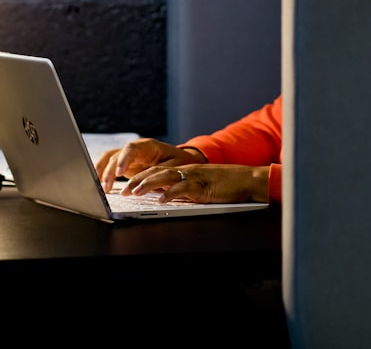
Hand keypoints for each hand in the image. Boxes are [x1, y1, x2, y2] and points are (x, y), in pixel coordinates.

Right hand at [94, 138, 205, 192]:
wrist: (180, 159)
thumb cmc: (179, 161)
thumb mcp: (175, 165)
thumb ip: (160, 172)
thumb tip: (147, 181)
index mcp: (148, 146)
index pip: (131, 148)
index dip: (124, 159)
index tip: (120, 173)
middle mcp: (136, 148)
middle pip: (117, 155)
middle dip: (110, 172)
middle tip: (107, 188)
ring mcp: (129, 155)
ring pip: (110, 159)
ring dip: (103, 172)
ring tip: (101, 188)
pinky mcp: (125, 163)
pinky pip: (110, 164)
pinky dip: (102, 172)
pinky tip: (98, 183)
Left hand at [122, 163, 268, 203]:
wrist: (246, 179)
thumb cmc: (225, 184)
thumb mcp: (199, 186)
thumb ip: (183, 189)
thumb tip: (165, 197)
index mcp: (184, 170)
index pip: (157, 170)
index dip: (140, 177)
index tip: (126, 185)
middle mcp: (186, 170)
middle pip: (157, 172)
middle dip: (138, 180)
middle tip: (124, 189)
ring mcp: (194, 177)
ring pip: (166, 177)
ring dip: (149, 184)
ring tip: (136, 191)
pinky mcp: (203, 186)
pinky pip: (184, 188)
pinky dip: (171, 194)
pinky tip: (162, 200)